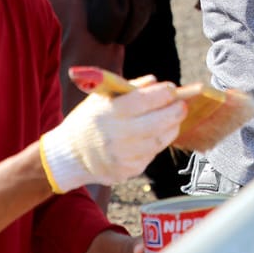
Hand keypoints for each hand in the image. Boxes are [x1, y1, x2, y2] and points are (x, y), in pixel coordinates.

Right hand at [39, 80, 186, 192]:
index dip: (161, 95)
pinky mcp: (126, 171)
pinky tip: (156, 134)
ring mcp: (121, 157)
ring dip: (171, 129)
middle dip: (173, 113)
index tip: (172, 89)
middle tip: (182, 105)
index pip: (141, 101)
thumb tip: (155, 81)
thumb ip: (129, 87)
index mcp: (108, 113)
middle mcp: (114, 136)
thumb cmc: (90, 119)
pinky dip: (157, 143)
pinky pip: (150, 155)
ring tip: (174, 118)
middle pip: (155, 124)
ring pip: (157, 142)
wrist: (71, 154)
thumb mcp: (102, 97)